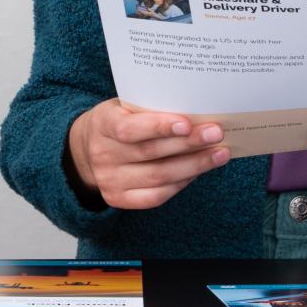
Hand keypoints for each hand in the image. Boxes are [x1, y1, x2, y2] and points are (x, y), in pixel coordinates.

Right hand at [67, 99, 229, 210]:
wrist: (87, 149)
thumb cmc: (118, 121)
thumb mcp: (124, 106)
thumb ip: (149, 109)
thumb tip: (196, 113)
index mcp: (102, 125)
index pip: (129, 128)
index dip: (158, 127)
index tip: (187, 123)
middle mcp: (102, 155)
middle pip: (150, 153)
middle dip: (188, 144)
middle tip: (216, 134)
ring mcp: (109, 180)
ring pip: (158, 177)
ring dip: (193, 165)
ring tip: (219, 154)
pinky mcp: (118, 199)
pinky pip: (156, 196)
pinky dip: (181, 183)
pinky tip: (198, 171)